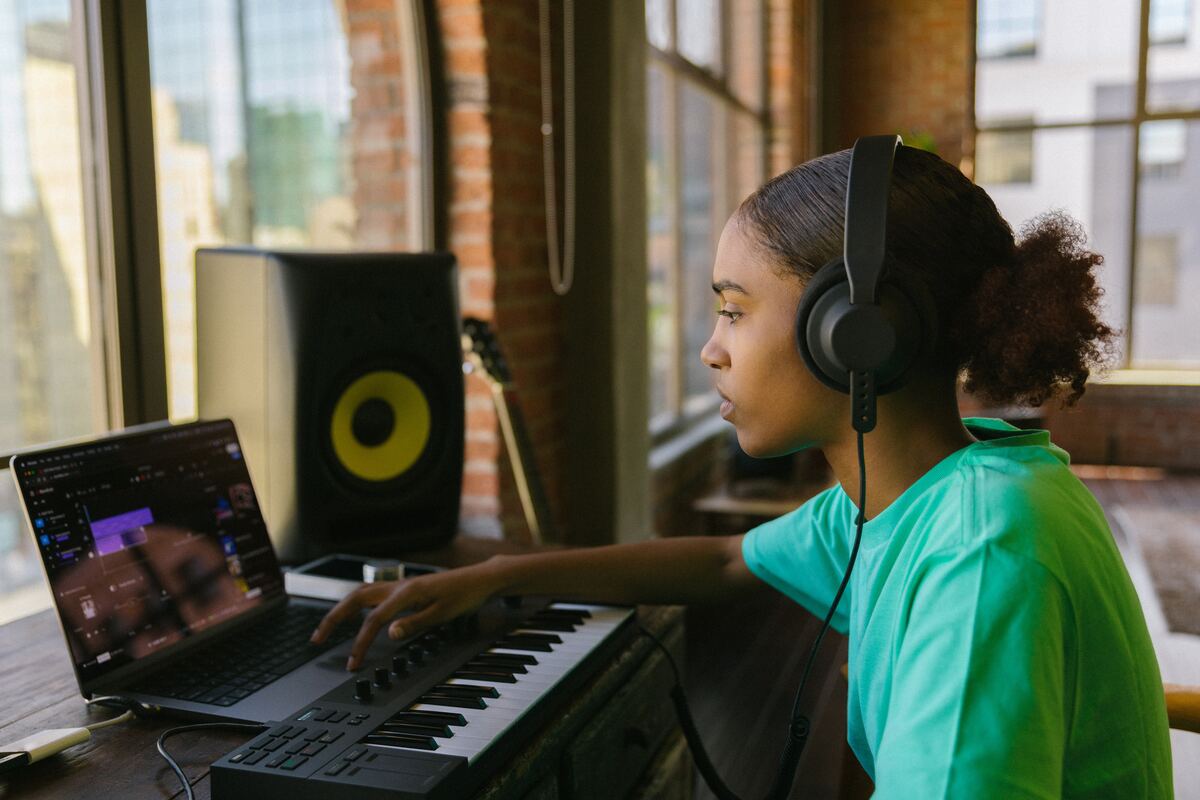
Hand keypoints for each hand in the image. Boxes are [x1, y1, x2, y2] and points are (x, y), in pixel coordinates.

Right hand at [310, 560, 505, 670]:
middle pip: (355, 599)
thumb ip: (414, 624)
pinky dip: (356, 605)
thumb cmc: (465, 596)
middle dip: (333, 618)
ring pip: (361, 594)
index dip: (360, 643)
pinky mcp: (404, 588)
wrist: (480, 579)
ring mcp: (400, 585)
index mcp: (406, 593)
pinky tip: (354, 616)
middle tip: (316, 639)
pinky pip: (372, 594)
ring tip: (327, 629)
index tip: (353, 663)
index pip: (374, 620)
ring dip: (341, 610)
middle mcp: (398, 586)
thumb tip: (388, 634)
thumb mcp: (442, 614)